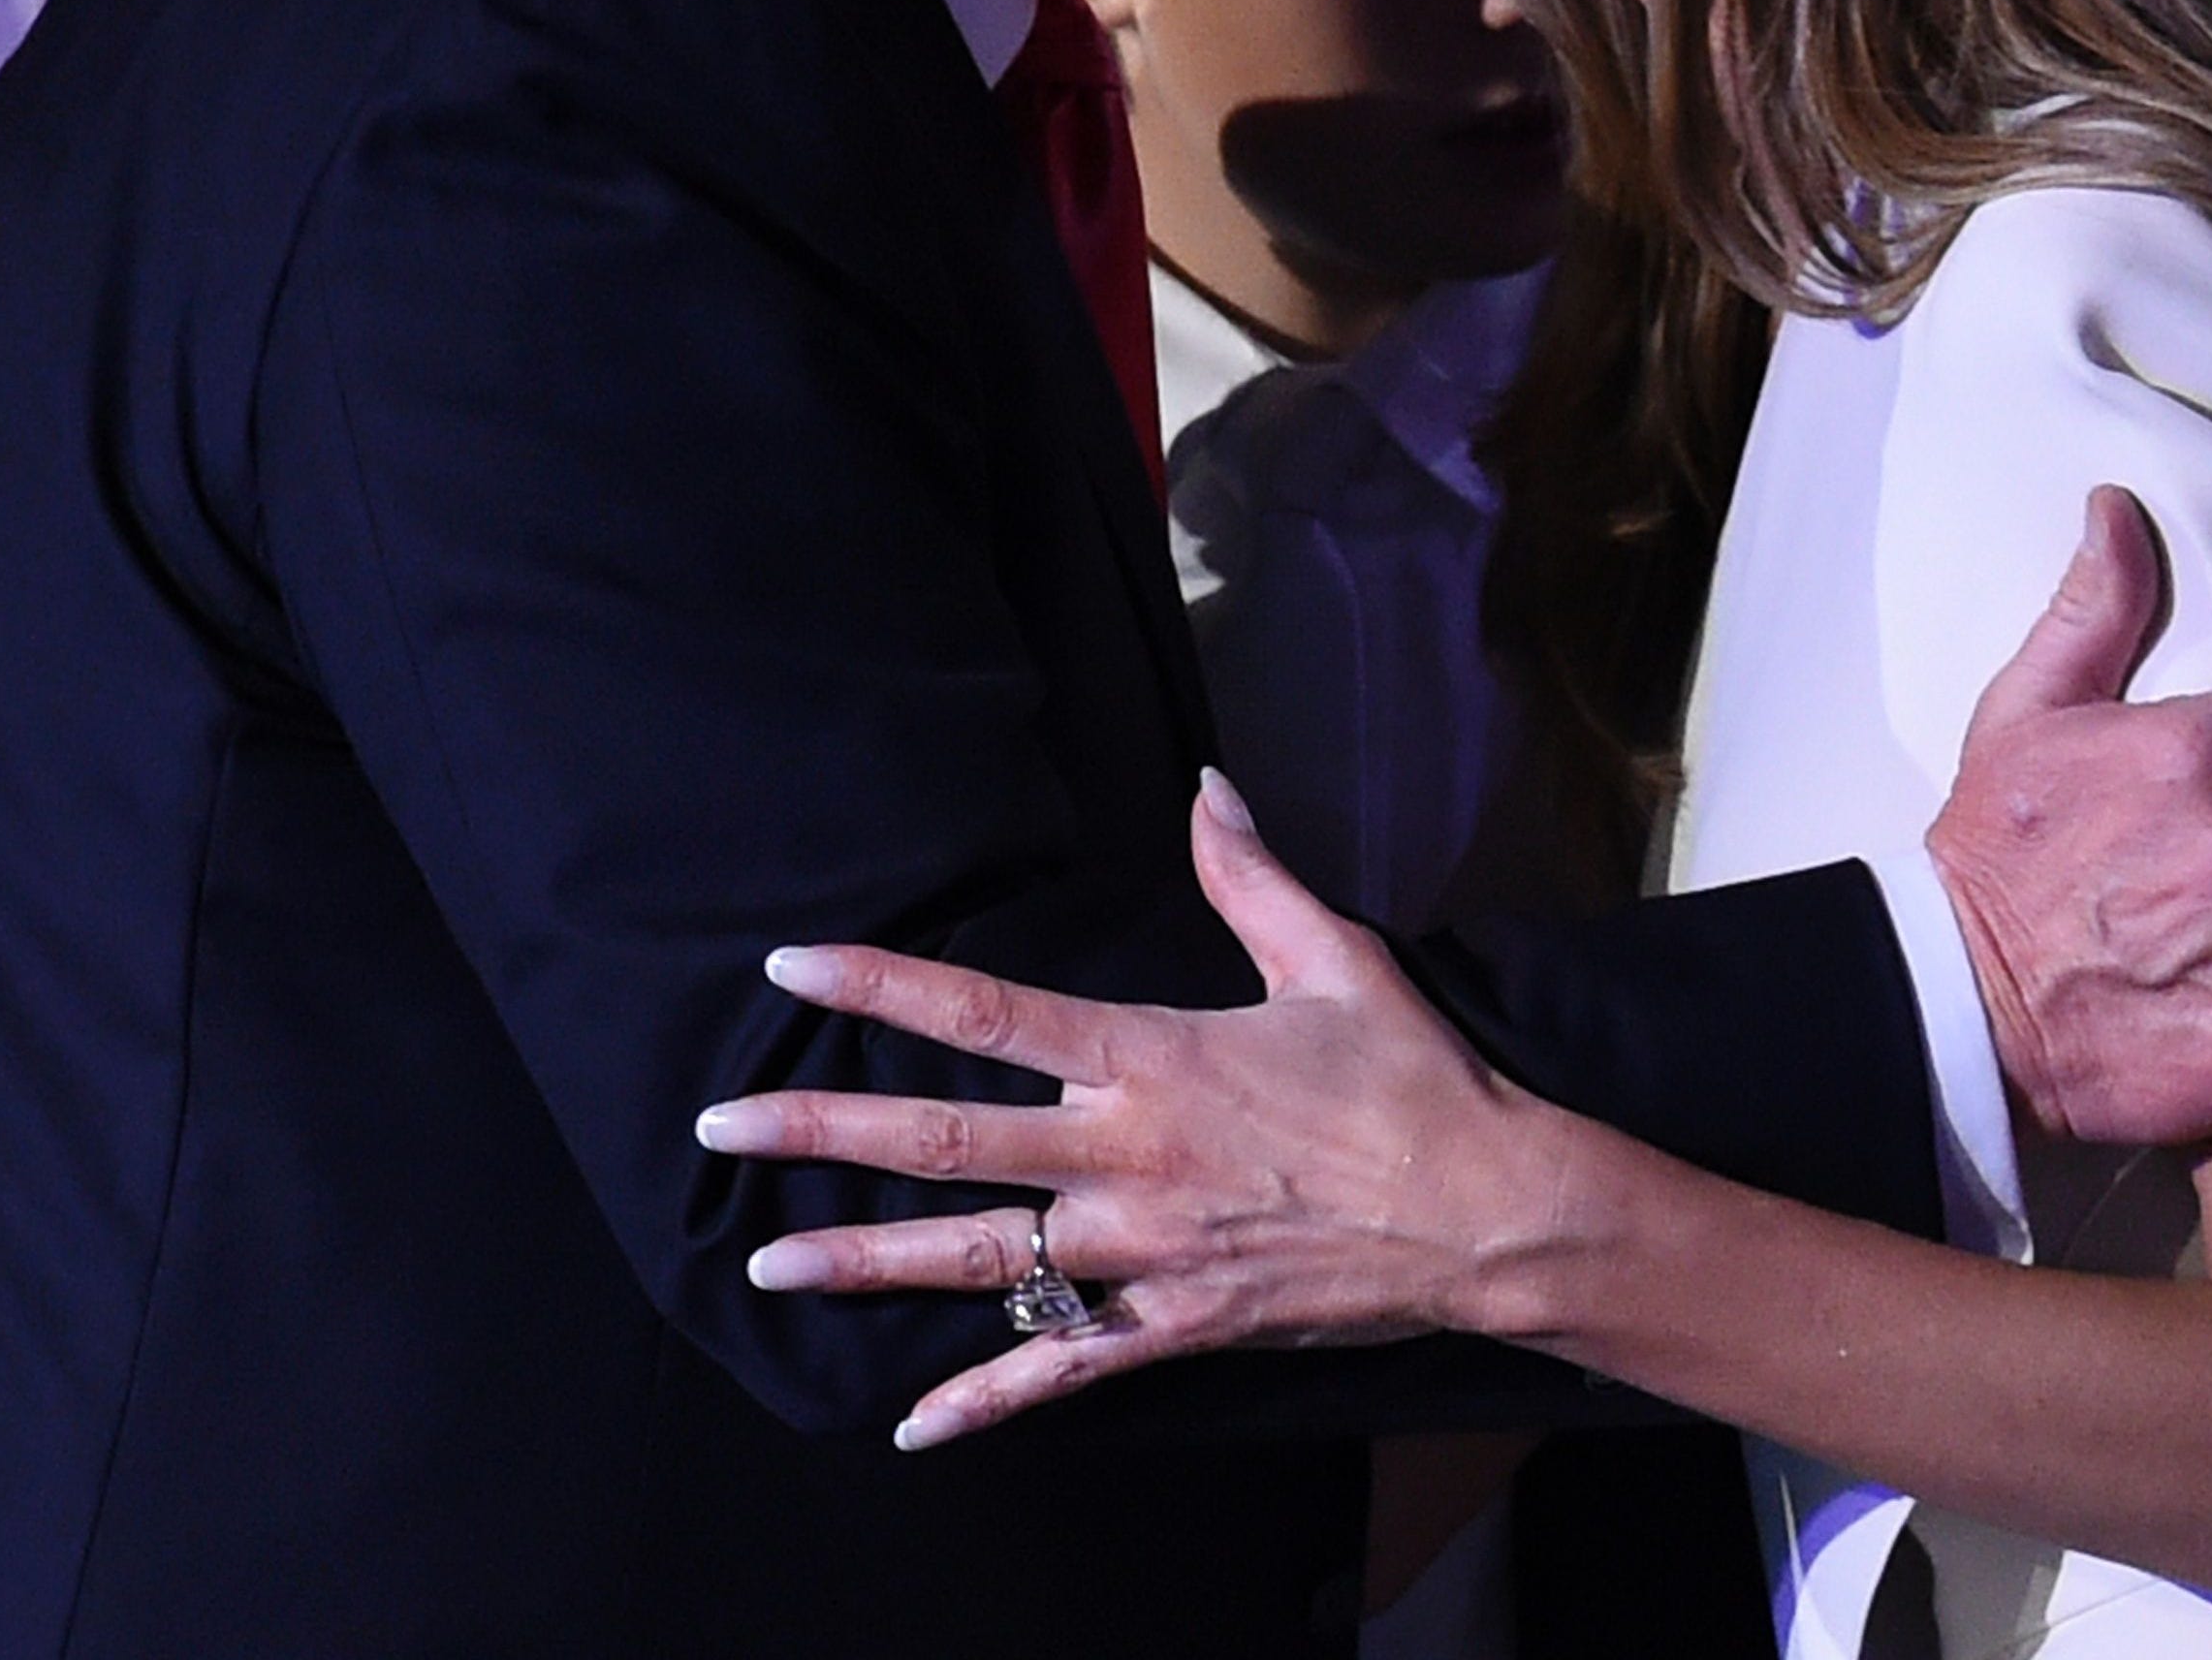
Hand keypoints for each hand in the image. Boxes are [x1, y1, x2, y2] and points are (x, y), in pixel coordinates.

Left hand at [695, 773, 1568, 1448]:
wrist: (1488, 1213)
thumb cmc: (1413, 1080)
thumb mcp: (1332, 957)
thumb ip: (1249, 875)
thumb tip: (1207, 787)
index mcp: (1151, 1057)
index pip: (986, 1014)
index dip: (881, 990)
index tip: (793, 972)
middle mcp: (1126, 1154)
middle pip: (945, 1142)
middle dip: (822, 1135)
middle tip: (722, 1130)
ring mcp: (1145, 1249)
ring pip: (979, 1259)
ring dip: (865, 1263)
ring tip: (767, 1266)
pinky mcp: (1179, 1323)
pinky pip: (1064, 1368)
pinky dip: (986, 1399)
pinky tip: (912, 1424)